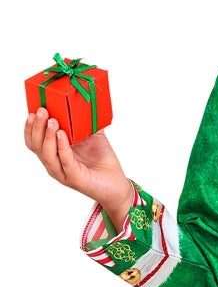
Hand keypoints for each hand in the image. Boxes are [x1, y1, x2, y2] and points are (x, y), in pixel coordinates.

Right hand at [24, 109, 132, 226]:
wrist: (117, 184)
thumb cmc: (103, 162)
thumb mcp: (93, 137)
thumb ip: (86, 122)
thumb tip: (85, 102)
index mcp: (55, 153)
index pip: (34, 140)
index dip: (30, 126)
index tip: (32, 110)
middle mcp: (55, 163)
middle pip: (37, 146)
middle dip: (37, 127)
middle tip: (41, 111)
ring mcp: (63, 172)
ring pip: (47, 154)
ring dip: (48, 136)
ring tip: (52, 121)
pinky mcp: (76, 179)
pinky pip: (65, 161)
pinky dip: (62, 147)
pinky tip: (62, 134)